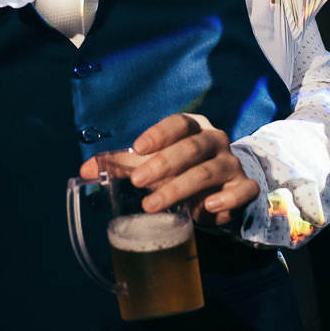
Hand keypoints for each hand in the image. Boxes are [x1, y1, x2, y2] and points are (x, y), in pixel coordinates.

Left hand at [80, 115, 258, 227]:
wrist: (222, 189)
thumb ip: (122, 164)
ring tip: (152, 205)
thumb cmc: (182, 170)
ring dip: (180, 187)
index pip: (179, 122)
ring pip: (209, 170)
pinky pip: (242, 190)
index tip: (138, 148)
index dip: (159, 133)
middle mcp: (216, 141)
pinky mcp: (244, 188)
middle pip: (192, 147)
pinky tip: (207, 208)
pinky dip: (225, 199)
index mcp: (194, 128)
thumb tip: (84, 171)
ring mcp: (232, 164)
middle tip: (138, 181)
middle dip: (164, 163)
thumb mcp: (153, 163)